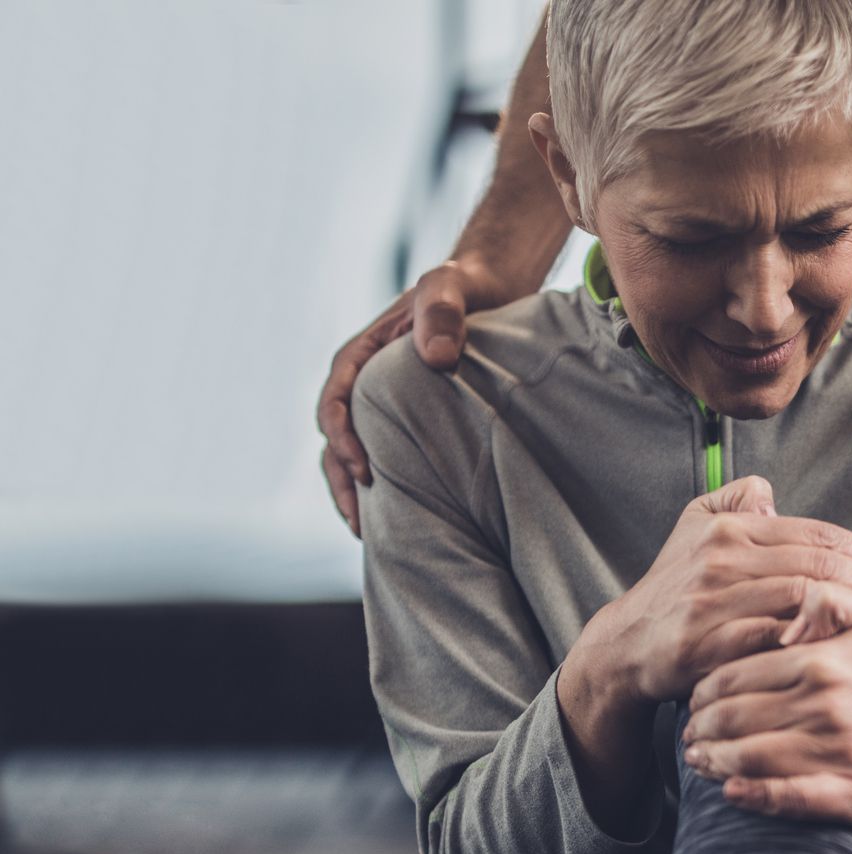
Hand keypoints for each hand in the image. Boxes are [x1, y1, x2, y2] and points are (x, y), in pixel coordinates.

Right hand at [315, 256, 520, 536]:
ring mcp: (380, 406)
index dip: (342, 438)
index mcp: (361, 357)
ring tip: (368, 533)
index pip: (335, 400)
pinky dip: (384, 488)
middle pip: (333, 439)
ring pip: (350, 455)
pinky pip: (384, 456)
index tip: (364, 470)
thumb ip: (441, 313)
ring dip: (354, 493)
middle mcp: (362, 385)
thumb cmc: (461, 287)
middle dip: (341, 481)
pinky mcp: (404, 421)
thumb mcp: (448, 288)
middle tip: (360, 522)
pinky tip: (399, 518)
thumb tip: (437, 358)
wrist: (483, 289)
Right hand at [587, 477, 851, 711]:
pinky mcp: (706, 643)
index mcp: (728, 528)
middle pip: (816, 562)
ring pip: (801, 596)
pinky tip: (841, 648)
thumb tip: (769, 493)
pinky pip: (772, 637)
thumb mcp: (692, 528)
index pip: (814, 533)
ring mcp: (713, 600)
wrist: (625, 646)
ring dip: (850, 610)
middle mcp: (721, 557)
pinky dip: (811, 640)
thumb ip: (732, 501)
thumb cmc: (672, 588)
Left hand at [680, 618, 851, 825]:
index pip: (736, 676)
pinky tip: (730, 794)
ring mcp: (838, 753)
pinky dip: (750, 796)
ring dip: (714, 763)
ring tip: (700, 762)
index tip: (695, 701)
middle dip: (700, 729)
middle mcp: (826, 706)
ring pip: (749, 758)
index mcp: (823, 661)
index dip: (704, 692)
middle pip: (734, 718)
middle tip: (689, 736)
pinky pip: (785, 797)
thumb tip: (785, 607)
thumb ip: (830, 598)